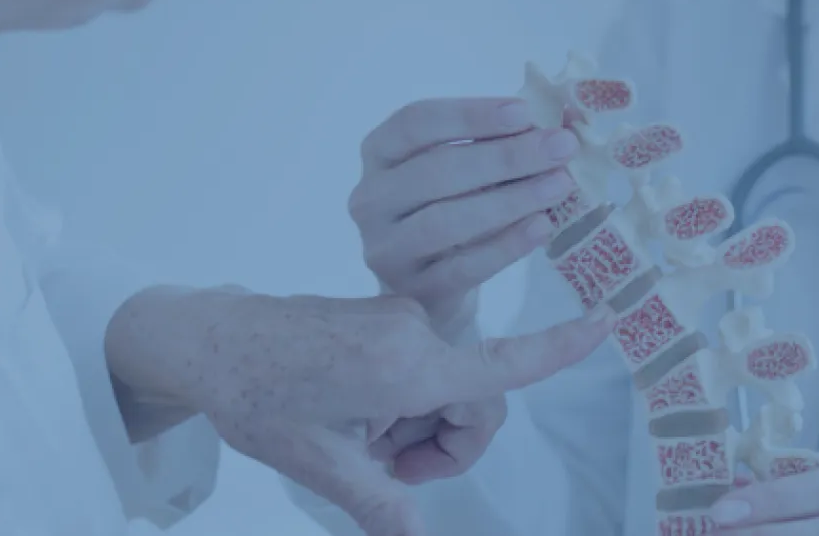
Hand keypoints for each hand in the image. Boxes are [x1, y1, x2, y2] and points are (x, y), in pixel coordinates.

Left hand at [106, 287, 612, 535]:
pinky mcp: (384, 314)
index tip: (608, 322)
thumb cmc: (258, 396)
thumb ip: (380, 503)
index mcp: (406, 365)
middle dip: (446, 443)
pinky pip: (419, 365)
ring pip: (445, 385)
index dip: (560, 348)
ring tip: (357, 440)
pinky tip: (353, 414)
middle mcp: (413, 332)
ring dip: (417, 424)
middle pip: (475, 397)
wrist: (209, 338)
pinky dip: (402, 400)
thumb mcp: (319, 464)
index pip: (502, 362)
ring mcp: (398, 319)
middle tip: (385, 472)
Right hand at [349, 97, 579, 336]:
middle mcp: (371, 198)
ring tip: (560, 185)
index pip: (416, 121)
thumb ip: (505, 139)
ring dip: (509, 199)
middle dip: (505, 156)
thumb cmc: (452, 207)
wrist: (430, 284)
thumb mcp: (470, 167)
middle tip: (561, 148)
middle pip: (435, 169)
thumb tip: (565, 119)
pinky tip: (542, 227)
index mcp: (379, 153)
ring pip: (445, 220)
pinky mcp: (411, 290)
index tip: (525, 112)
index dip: (471, 115)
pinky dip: (506, 245)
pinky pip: (462, 266)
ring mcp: (385, 248)